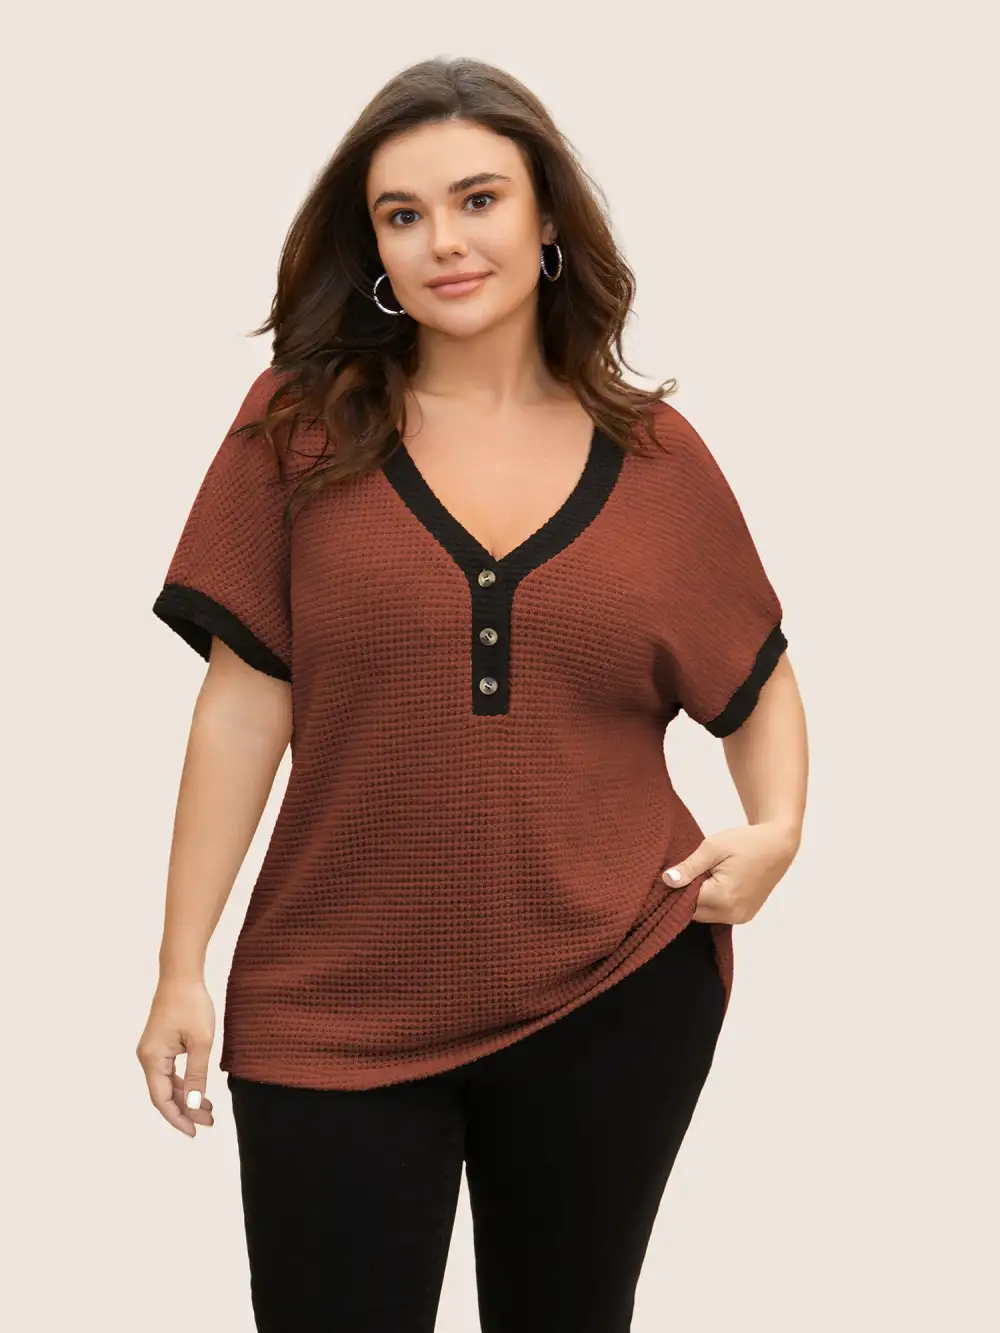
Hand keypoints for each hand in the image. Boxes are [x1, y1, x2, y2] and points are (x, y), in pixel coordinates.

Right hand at [136, 976, 216, 1136]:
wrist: (181, 975)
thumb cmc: (191, 1004)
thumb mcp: (200, 1041)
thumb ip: (197, 1074)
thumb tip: (194, 1103)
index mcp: (152, 1058)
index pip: (162, 1099)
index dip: (177, 1118)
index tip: (194, 1132)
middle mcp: (147, 1057)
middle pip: (164, 1094)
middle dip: (186, 1110)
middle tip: (209, 1122)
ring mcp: (153, 1051)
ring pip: (168, 1084)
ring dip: (186, 1098)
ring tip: (208, 1111)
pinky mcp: (160, 1045)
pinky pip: (170, 1072)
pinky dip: (184, 1083)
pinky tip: (199, 1091)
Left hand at [661, 821, 798, 924]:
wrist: (777, 845)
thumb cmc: (746, 842)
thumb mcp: (713, 848)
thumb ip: (689, 867)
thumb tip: (666, 880)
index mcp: (723, 897)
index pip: (684, 902)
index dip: (675, 889)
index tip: (669, 875)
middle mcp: (732, 913)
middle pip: (694, 913)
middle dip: (686, 896)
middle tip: (687, 873)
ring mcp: (741, 917)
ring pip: (705, 915)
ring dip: (699, 900)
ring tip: (702, 877)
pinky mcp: (745, 916)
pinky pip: (718, 915)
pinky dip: (711, 904)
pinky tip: (712, 885)